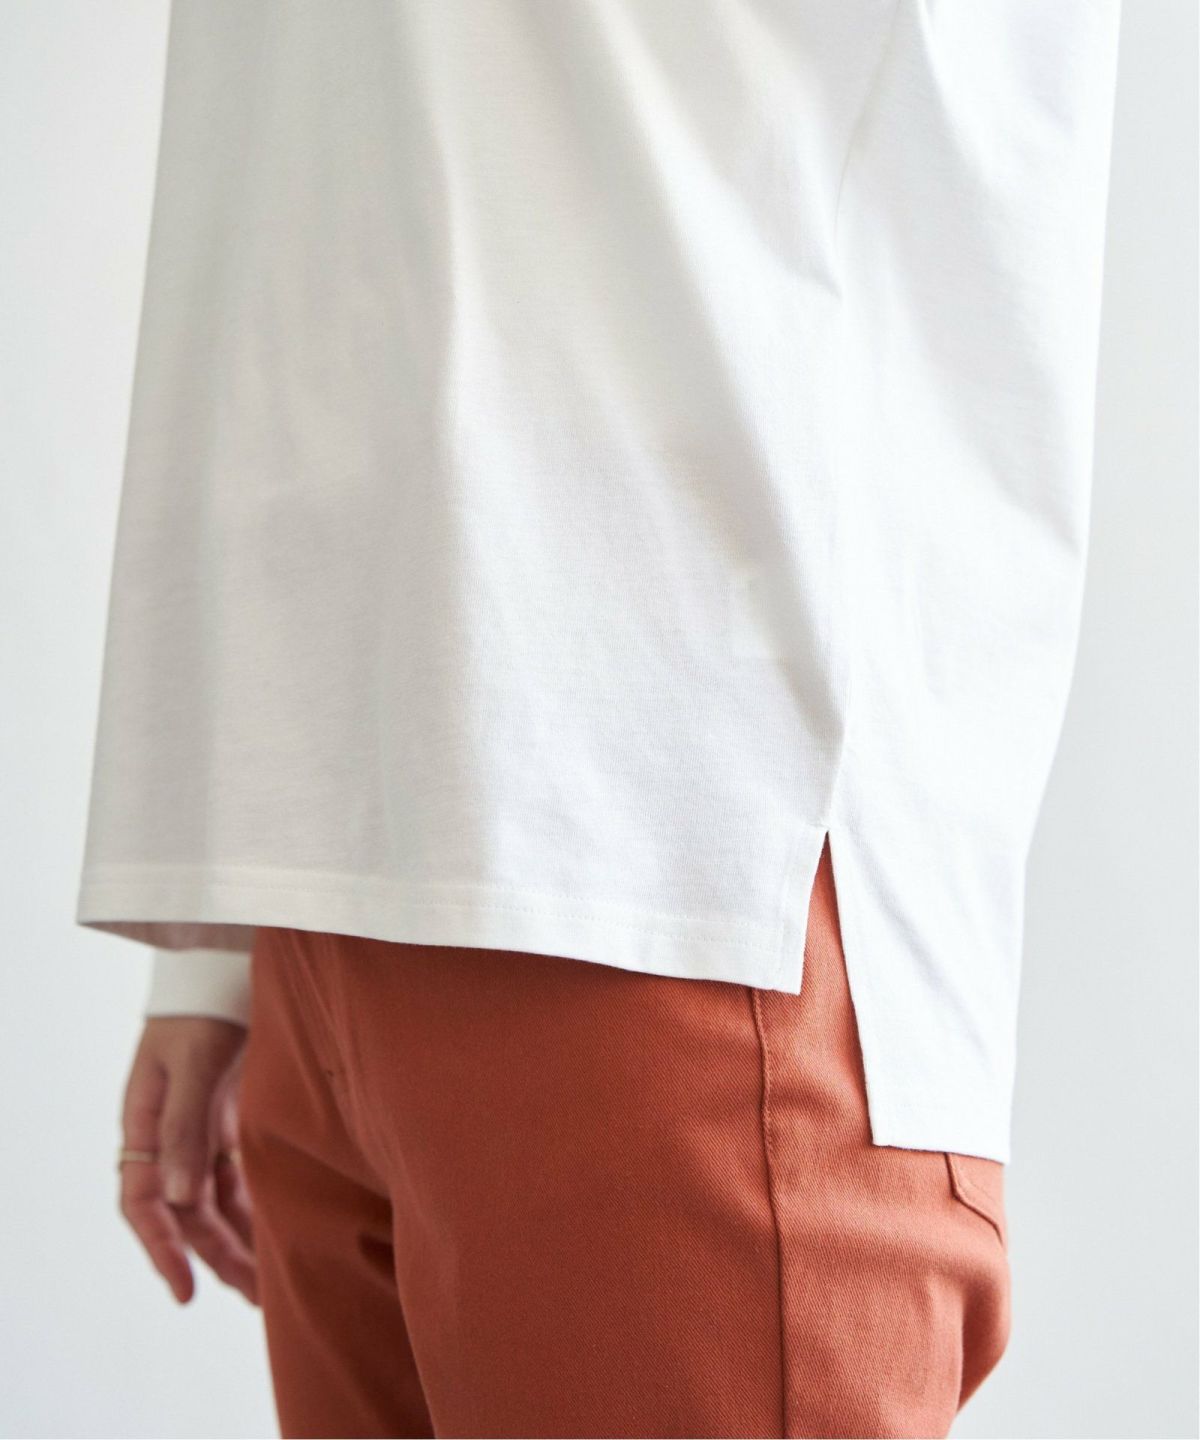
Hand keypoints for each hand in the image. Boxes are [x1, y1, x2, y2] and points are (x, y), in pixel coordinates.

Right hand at [119, 1017, 257, 1305]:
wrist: (228, 961)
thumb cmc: (204, 1004)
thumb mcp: (194, 1062)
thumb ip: (186, 1125)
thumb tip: (175, 1197)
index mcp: (147, 1122)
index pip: (143, 1202)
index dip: (161, 1250)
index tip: (185, 1291)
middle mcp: (171, 1131)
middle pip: (187, 1209)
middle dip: (216, 1256)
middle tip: (254, 1298)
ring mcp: (203, 1122)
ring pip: (215, 1196)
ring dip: (239, 1236)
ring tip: (270, 1278)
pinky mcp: (233, 1111)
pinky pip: (240, 1170)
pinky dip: (256, 1200)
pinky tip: (279, 1226)